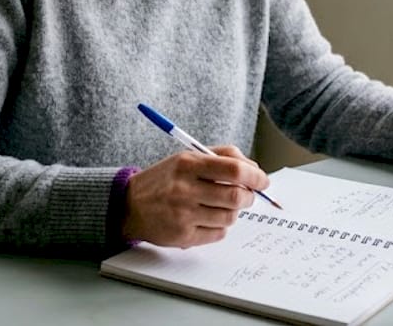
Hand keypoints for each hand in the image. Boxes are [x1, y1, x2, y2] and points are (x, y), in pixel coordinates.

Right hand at [121, 145, 269, 247]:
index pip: (234, 170)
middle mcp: (185, 189)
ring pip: (230, 217)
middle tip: (247, 196)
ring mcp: (183, 215)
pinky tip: (207, 219)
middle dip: (248, 197)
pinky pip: (218, 234)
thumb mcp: (187, 157)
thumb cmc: (165, 179)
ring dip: (234, 212)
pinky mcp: (183, 236)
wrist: (130, 205)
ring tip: (222, 206)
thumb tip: (253, 169)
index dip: (256, 176)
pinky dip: (220, 227)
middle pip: (236, 196)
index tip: (263, 181)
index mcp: (188, 164)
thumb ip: (221, 156)